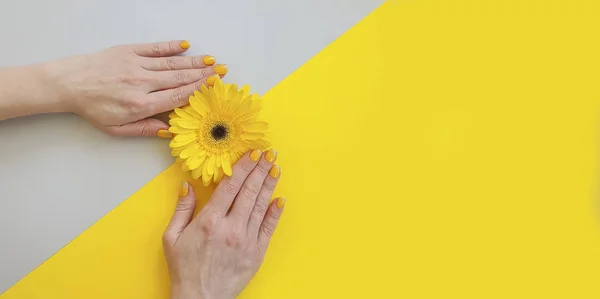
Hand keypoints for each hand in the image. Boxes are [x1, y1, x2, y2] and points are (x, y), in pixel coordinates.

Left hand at [44, 40, 227, 136]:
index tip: (214, 85)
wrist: (68, 83)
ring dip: (194, 62)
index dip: (198, 90)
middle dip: (203, 74)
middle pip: (179, 78)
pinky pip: (154, 48)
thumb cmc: (93, 108)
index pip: (177, 96)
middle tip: (221, 70)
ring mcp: (136, 65)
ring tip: (211, 60)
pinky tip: (186, 45)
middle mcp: (142, 83)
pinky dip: (171, 46)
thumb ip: (144, 130)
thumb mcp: (117, 128)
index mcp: (141, 104)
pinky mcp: (128, 51)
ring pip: (171, 63)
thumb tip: (168, 131)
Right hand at [163, 149, 283, 298]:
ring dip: (269, 184)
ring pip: (261, 205)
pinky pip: (268, 227)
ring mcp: (247, 240)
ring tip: (275, 168)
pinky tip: (279, 198)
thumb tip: (187, 185)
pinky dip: (275, 212)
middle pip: (249, 191)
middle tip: (268, 153)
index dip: (243, 167)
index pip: (231, 186)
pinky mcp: (257, 252)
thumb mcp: (172, 237)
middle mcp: (231, 228)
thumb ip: (182, 209)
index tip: (252, 153)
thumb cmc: (184, 269)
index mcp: (210, 221)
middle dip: (260, 169)